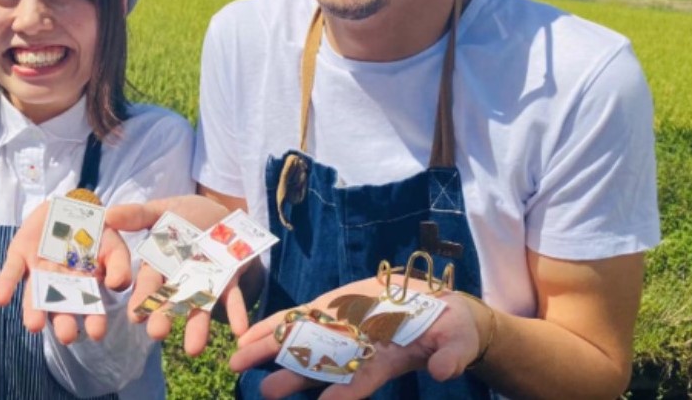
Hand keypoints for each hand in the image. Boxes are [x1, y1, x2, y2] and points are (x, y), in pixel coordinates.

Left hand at [0, 199, 131, 344]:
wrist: (70, 203)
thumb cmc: (95, 229)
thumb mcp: (112, 244)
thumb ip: (119, 264)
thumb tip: (117, 285)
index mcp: (84, 284)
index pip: (90, 306)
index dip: (94, 319)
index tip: (96, 332)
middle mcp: (59, 285)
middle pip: (61, 306)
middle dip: (63, 322)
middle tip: (67, 335)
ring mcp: (38, 272)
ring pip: (34, 295)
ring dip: (33, 310)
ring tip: (35, 325)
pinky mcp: (19, 256)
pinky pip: (12, 272)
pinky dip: (6, 285)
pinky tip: (2, 299)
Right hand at [105, 194, 251, 354]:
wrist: (222, 213)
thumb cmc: (186, 214)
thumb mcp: (162, 210)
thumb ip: (138, 215)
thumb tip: (109, 213)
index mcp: (160, 264)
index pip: (148, 284)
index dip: (141, 298)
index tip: (134, 315)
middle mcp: (181, 279)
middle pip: (171, 300)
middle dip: (164, 316)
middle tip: (157, 333)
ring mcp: (206, 282)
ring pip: (200, 306)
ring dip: (197, 327)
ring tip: (195, 349)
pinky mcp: (231, 280)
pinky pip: (233, 298)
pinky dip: (236, 313)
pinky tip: (240, 329)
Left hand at [230, 278, 486, 399]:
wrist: (441, 310)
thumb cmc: (453, 331)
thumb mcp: (458, 342)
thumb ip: (451, 356)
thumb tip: (445, 373)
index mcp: (384, 363)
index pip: (359, 383)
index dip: (341, 395)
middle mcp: (357, 351)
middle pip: (318, 369)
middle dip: (291, 379)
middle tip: (264, 392)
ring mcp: (343, 328)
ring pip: (302, 341)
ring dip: (271, 350)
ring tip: (239, 361)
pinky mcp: (336, 307)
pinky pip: (302, 316)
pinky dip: (277, 323)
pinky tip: (251, 331)